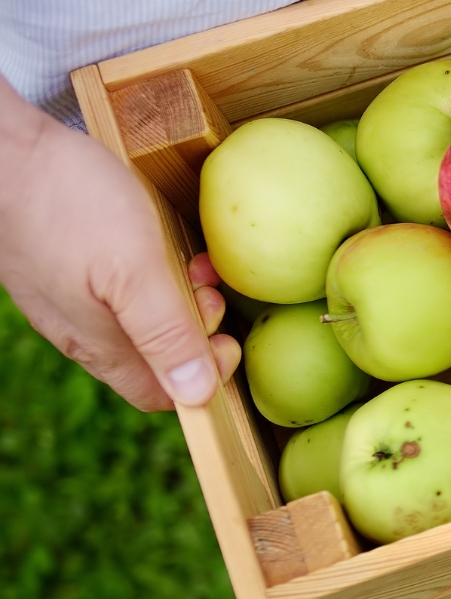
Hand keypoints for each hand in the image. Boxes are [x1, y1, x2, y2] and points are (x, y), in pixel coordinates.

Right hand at [0, 82, 239, 410]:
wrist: (2, 149)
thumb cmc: (69, 203)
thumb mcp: (135, 270)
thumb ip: (166, 332)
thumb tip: (198, 395)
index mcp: (98, 344)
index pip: (160, 393)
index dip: (203, 375)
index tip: (227, 335)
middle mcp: (80, 329)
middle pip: (155, 356)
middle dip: (198, 329)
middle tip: (210, 287)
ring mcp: (70, 297)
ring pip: (141, 318)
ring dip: (181, 296)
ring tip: (194, 259)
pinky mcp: (67, 265)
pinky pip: (122, 288)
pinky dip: (156, 274)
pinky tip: (165, 241)